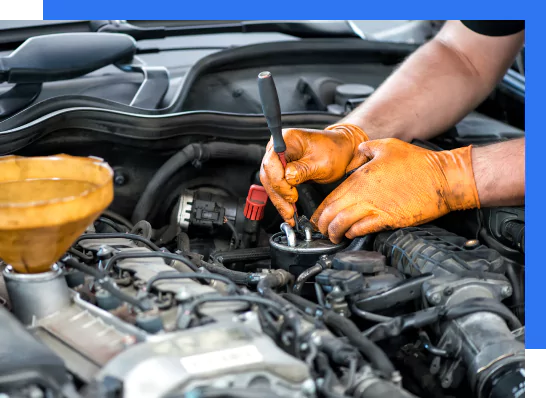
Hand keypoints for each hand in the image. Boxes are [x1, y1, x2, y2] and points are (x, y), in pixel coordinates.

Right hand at [259, 123, 368, 225]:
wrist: (341, 151)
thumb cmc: (334, 151)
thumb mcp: (322, 162)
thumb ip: (303, 170)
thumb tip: (288, 178)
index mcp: (287, 139)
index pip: (272, 162)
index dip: (279, 181)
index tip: (291, 195)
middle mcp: (278, 147)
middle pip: (268, 174)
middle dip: (278, 195)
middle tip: (289, 210)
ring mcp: (278, 159)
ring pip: (270, 183)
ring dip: (279, 200)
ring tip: (289, 215)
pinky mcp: (282, 170)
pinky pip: (277, 186)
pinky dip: (282, 199)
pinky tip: (288, 210)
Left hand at [311, 138, 480, 242]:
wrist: (443, 178)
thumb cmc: (418, 162)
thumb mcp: (386, 146)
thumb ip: (365, 150)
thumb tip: (356, 154)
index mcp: (360, 177)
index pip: (331, 197)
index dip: (320, 210)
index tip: (317, 217)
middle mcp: (364, 194)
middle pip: (332, 213)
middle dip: (323, 225)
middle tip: (321, 230)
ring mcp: (376, 207)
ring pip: (344, 224)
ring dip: (335, 232)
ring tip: (333, 237)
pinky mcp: (389, 219)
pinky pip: (363, 229)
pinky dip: (353, 233)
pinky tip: (351, 234)